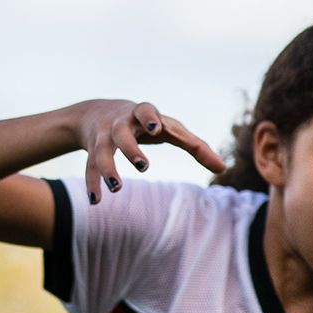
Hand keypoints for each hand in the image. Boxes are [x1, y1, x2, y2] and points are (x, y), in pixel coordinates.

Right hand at [71, 99, 225, 203]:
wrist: (96, 112)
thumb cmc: (146, 123)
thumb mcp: (170, 129)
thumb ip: (195, 146)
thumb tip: (223, 168)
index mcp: (143, 114)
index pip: (146, 111)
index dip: (150, 118)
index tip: (156, 129)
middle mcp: (120, 123)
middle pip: (123, 134)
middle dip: (131, 149)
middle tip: (143, 166)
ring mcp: (103, 136)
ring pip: (102, 152)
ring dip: (108, 170)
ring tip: (117, 188)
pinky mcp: (91, 150)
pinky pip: (89, 167)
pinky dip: (92, 184)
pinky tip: (96, 201)